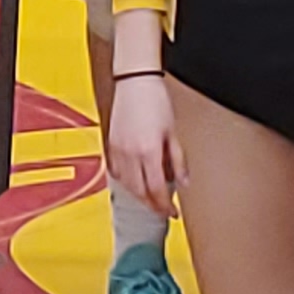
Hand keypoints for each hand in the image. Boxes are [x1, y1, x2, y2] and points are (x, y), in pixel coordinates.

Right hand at [103, 73, 182, 217]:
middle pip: (140, 192)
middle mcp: (130, 154)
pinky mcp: (110, 144)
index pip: (156, 190)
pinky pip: (116, 172)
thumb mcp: (173, 133)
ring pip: (126, 184)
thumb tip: (183, 182)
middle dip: (152, 205)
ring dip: (139, 195)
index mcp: (148, 151)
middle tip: (163, 209)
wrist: (135, 81)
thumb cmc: (155, 101)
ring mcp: (117, 150)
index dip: (164, 206)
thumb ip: (177, 161)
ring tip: (151, 197)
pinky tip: (135, 181)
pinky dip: (126, 181)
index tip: (172, 212)